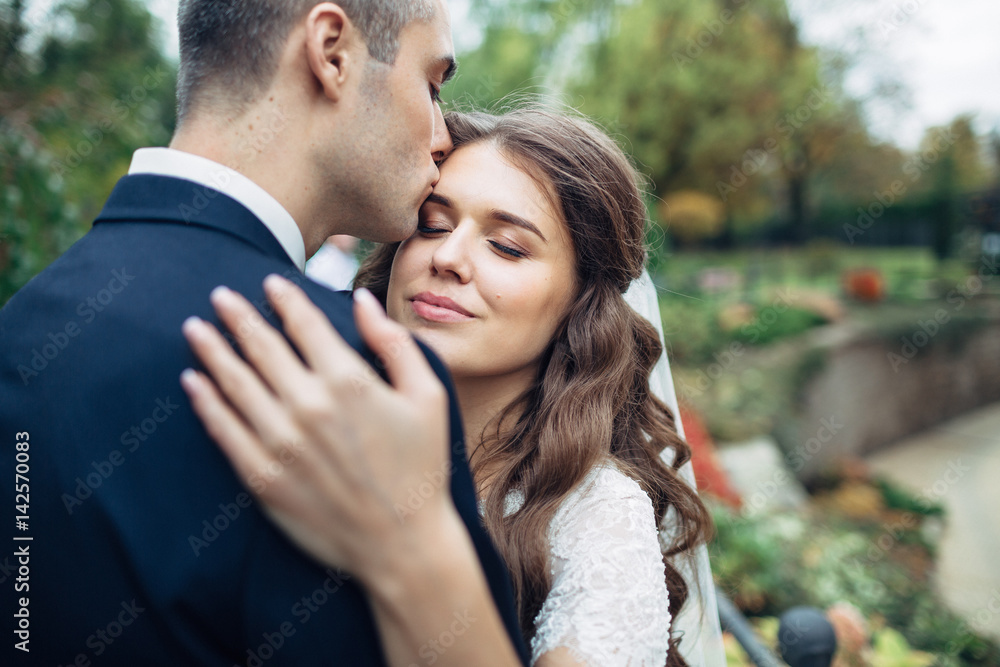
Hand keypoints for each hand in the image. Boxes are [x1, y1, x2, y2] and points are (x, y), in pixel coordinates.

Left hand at [179, 275, 455, 583]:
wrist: (402, 543)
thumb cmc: (421, 467)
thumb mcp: (428, 396)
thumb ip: (394, 343)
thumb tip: (362, 300)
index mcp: (349, 381)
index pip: (304, 325)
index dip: (284, 299)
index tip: (269, 283)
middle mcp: (308, 405)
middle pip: (261, 346)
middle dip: (237, 316)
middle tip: (219, 295)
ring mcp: (280, 442)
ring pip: (235, 383)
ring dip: (212, 350)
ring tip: (195, 328)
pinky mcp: (262, 477)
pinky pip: (224, 429)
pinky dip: (205, 401)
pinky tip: (192, 381)